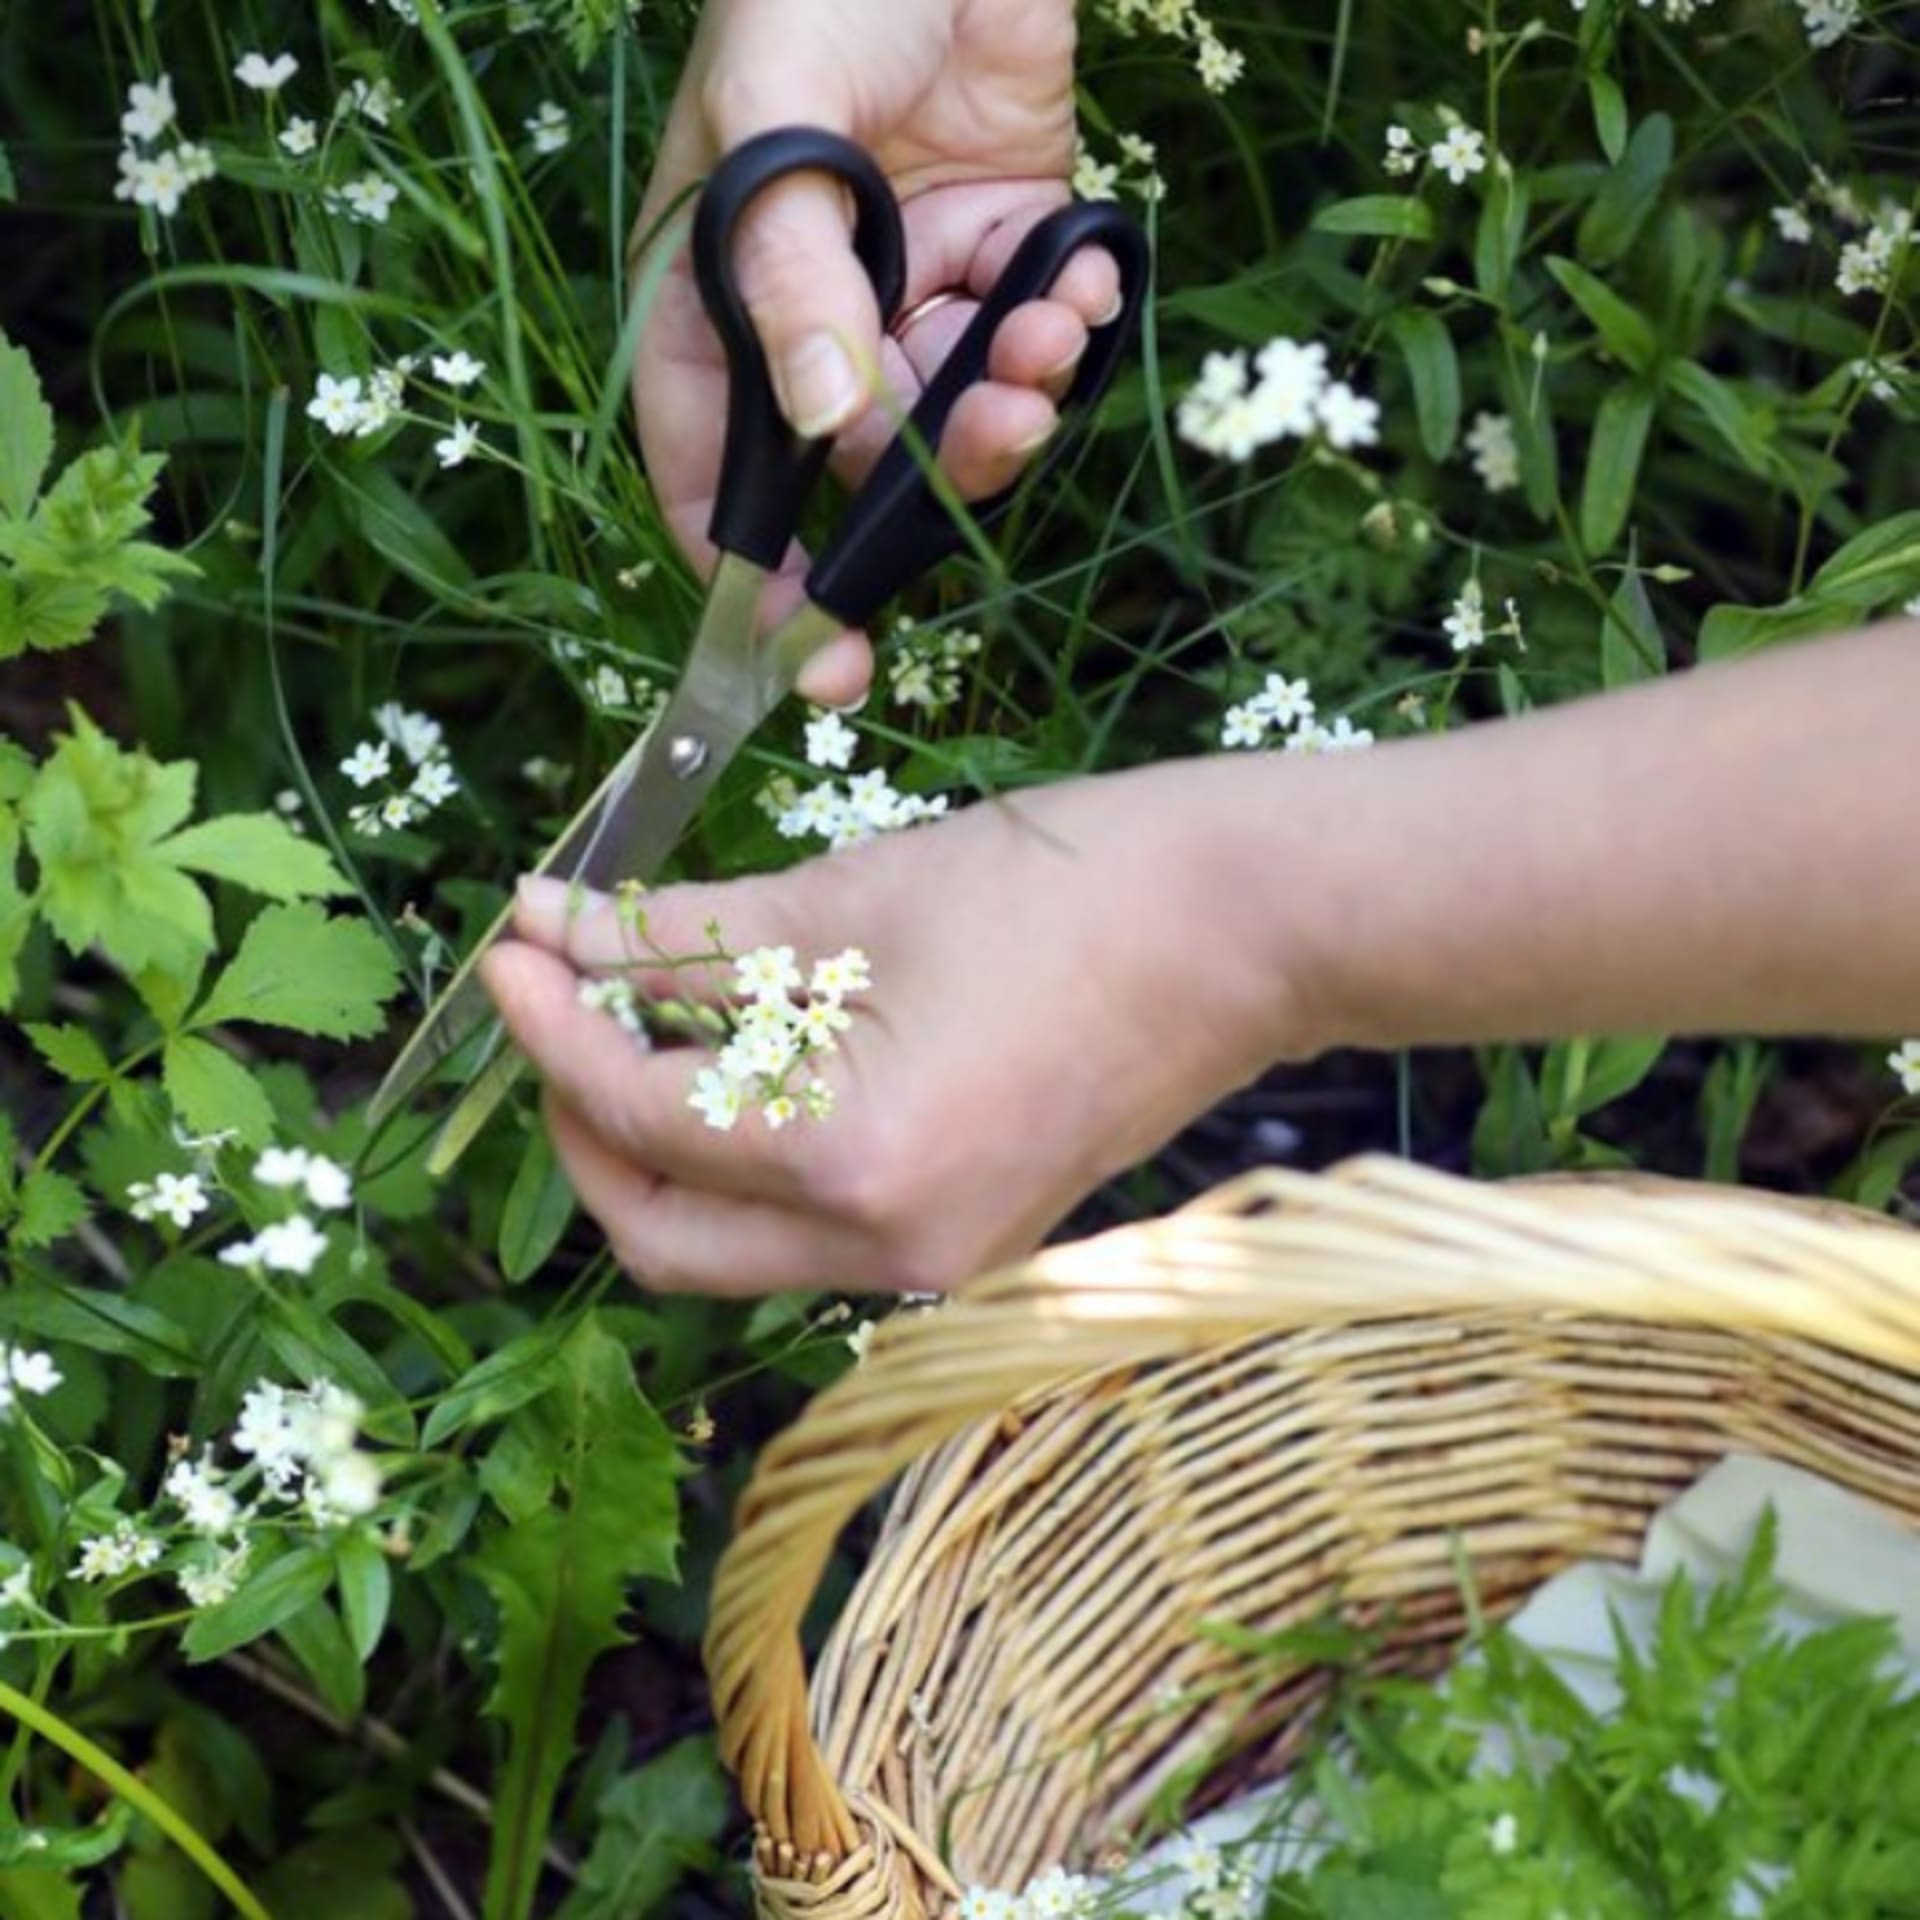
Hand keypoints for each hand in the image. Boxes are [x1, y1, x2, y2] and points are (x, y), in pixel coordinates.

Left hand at [478, 765, 1292, 1295]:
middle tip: (557, 1005)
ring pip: (734, 1240)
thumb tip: (553, 929)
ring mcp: (939, 1261)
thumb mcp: (854, 895)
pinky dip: (751, 1149)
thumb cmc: (1069, 886)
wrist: (1254, 926)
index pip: (641, 1119)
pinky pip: (812, 1222)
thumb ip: (686, 932)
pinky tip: (743, 1047)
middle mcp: (890, 1253)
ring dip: (665, 1140)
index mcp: (856, 1165)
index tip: (508, 944)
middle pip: (665, 1236)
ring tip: (644, 1013)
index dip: (550, 1027)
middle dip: (584, 1124)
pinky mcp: (969, 1236)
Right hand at [631, 0, 1118, 706]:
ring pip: (957, 422)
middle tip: (1000, 437)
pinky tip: (1081, 270)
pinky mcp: (1001, 266)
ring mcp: (909, 303)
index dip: (762, 582)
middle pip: (858, 475)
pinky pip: (1033, 344)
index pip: (719, 483)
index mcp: (713, 311)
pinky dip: (1068, 325)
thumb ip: (791, 277)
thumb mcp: (775, 123)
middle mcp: (810, 331)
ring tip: (1047, 330)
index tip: (824, 656)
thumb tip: (824, 423)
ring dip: (1014, 400)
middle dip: (934, 477)